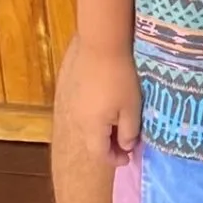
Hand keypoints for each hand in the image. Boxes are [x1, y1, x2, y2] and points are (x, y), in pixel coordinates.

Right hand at [60, 36, 142, 165]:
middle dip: (109, 144)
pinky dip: (95, 114)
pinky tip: (106, 103)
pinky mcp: (70, 87)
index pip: (99, 153)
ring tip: (118, 122)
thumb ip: (129, 132)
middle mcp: (76, 119)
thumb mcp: (132, 108)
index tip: (128, 157)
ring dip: (102, 129)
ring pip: (86, 124)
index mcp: (91, 127)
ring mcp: (71, 102)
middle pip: (91, 140)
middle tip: (126, 141)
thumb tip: (126, 147)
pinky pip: (82, 109)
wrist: (100, 43)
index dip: (114, 158)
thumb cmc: (120, 77)